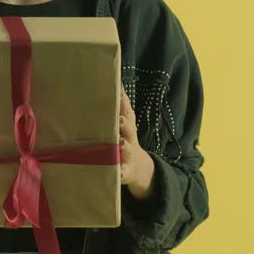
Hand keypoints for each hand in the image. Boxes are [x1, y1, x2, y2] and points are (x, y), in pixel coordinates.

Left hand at [119, 81, 155, 199]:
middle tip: (119, 119)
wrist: (138, 167)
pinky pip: (122, 172)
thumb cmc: (125, 138)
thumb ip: (120, 105)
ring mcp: (128, 155)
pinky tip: (117, 171)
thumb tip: (115, 81)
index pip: (126, 112)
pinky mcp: (124, 171)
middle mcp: (129, 138)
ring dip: (124, 147)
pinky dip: (121, 172)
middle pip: (129, 129)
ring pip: (127, 150)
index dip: (123, 104)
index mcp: (127, 126)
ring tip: (121, 144)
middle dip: (125, 124)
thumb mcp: (124, 122)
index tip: (118, 94)